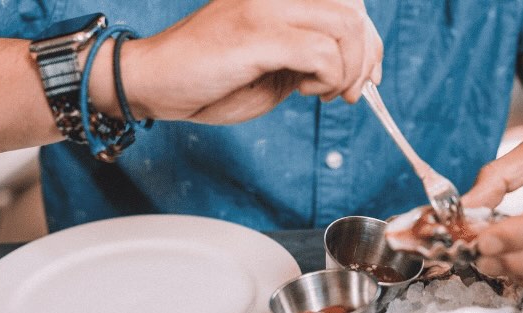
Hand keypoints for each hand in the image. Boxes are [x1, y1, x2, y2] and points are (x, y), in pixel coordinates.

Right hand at [117, 0, 382, 123]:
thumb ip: (309, 56)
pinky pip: (320, 52)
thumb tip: (353, 68)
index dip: (370, 39)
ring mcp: (266, 7)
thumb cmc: (208, 78)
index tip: (369, 76)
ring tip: (323, 93)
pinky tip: (306, 91)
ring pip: (346, 26)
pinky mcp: (256, 34)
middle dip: (366, 58)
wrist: (152, 82)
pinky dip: (326, 78)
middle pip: (354, 10)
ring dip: (348, 70)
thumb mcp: (273, 64)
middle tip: (351, 93)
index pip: (348, 0)